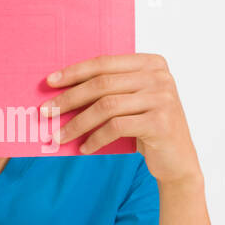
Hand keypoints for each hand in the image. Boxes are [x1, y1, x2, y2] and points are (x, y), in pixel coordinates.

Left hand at [43, 53, 201, 184]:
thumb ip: (109, 90)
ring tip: (59, 136)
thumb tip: (61, 90)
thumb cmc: (148, 129)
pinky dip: (95, 138)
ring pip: (106, 106)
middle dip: (70, 98)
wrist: (178, 161)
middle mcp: (159, 77)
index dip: (75, 72)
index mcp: (151, 63)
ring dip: (78, 123)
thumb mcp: (132, 103)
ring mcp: (162, 98)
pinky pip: (116, 127)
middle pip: (102, 84)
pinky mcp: (160, 122)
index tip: (49, 82)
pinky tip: (84, 148)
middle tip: (47, 112)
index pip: (105, 63)